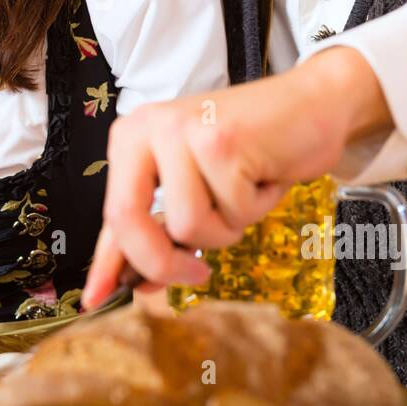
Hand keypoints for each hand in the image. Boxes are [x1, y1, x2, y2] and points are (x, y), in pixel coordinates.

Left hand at [83, 46, 390, 308]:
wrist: (310, 106)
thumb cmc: (253, 150)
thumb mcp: (194, 185)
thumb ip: (161, 228)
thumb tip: (138, 284)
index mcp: (132, 137)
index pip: (113, 212)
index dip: (105, 264)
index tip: (95, 299)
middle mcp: (149, 128)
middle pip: (130, 220)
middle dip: (164, 262)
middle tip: (197, 272)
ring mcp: (183, 131)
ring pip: (189, 225)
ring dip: (228, 225)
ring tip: (244, 191)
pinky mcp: (221, 142)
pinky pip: (232, 212)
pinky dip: (258, 206)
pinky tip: (264, 175)